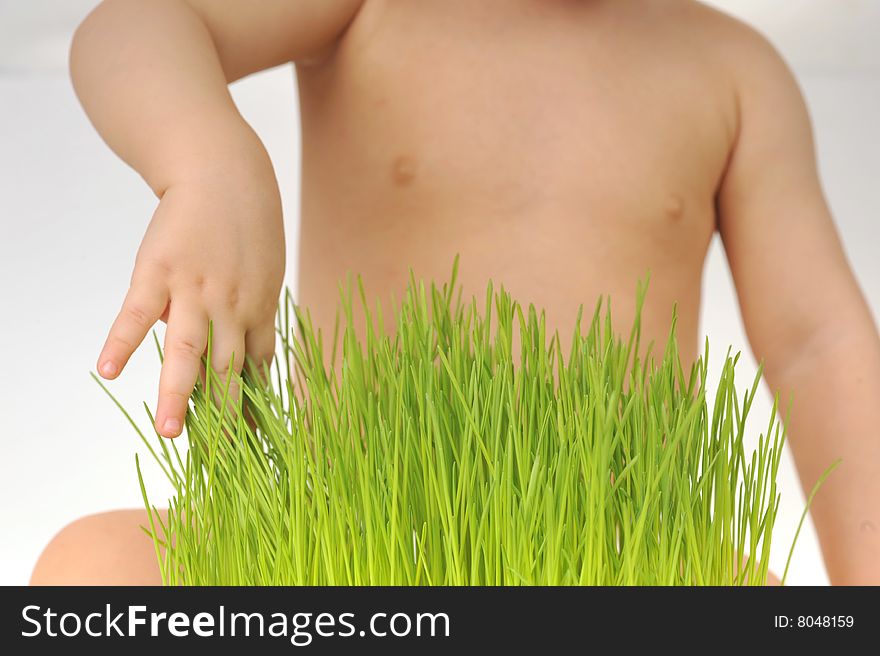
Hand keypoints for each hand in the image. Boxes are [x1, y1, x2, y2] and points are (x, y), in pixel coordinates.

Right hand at [97, 157, 283, 436]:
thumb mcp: (265, 273)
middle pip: (227, 370)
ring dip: (180, 392)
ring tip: (170, 432)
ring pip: (188, 349)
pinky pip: (137, 310)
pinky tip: (108, 370)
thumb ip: (250, 316)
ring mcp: (194, 289)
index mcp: (258, 311)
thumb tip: (240, 354)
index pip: (256, 371)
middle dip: (225, 416)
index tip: (255, 445)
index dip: (254, 408)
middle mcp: (231, 307)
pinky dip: (122, 339)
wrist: (223, 169)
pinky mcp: (158, 269)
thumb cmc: (248, 225)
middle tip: (221, 460)